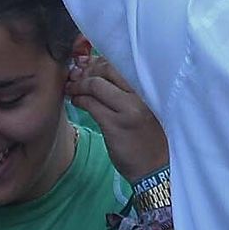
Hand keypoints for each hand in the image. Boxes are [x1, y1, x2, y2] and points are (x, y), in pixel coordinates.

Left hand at [66, 54, 167, 182]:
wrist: (156, 168)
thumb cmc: (148, 137)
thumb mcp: (141, 108)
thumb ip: (125, 90)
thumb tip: (96, 70)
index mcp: (149, 87)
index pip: (120, 62)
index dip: (98, 61)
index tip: (86, 65)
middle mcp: (141, 94)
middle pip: (106, 68)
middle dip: (86, 70)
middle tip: (76, 77)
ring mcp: (128, 109)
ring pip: (95, 85)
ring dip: (78, 84)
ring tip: (71, 88)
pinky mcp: (115, 124)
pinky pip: (91, 104)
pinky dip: (79, 99)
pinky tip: (76, 102)